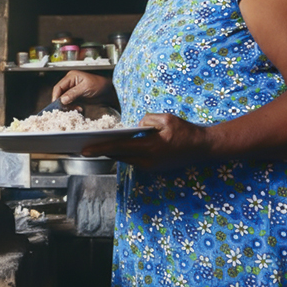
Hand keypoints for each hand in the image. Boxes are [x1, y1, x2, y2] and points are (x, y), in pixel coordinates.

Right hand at [51, 70, 115, 106]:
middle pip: (60, 93)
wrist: (108, 90)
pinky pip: (69, 102)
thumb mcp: (85, 88)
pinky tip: (78, 108)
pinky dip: (72, 107)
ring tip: (75, 108)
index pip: (58, 87)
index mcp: (71, 77)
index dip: (56, 96)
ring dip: (68, 106)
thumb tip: (62, 99)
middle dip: (62, 102)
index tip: (56, 104)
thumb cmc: (99, 84)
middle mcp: (70, 83)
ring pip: (64, 99)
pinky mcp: (75, 96)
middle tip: (64, 109)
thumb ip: (73, 93)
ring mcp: (72, 90)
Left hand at [82, 113, 211, 170]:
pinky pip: (134, 160)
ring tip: (96, 145)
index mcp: (149, 148)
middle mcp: (148, 161)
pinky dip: (124, 154)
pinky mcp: (153, 167)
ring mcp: (151, 167)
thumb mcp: (165, 119)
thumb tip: (135, 126)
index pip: (119, 148)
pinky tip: (117, 147)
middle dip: (101, 151)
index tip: (84, 150)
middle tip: (84, 146)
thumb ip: (146, 120)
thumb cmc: (185, 131)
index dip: (100, 149)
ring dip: (112, 153)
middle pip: (118, 156)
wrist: (203, 147)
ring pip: (125, 159)